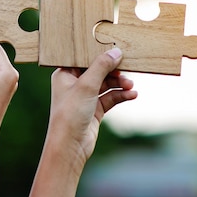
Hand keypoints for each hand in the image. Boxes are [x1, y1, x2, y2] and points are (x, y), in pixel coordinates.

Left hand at [18, 48, 136, 196]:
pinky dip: (120, 95)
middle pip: (98, 70)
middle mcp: (73, 84)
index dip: (99, 54)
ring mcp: (84, 98)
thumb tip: (115, 52)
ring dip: (119, 84)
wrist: (70, 146)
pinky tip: (132, 95)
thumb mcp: (87, 85)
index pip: (83, 58)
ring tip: (131, 86)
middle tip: (127, 70)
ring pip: (106, 84)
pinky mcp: (94, 110)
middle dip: (113, 71)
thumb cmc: (70, 114)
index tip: (116, 49)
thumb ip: (101, 66)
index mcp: (64, 74)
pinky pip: (110, 98)